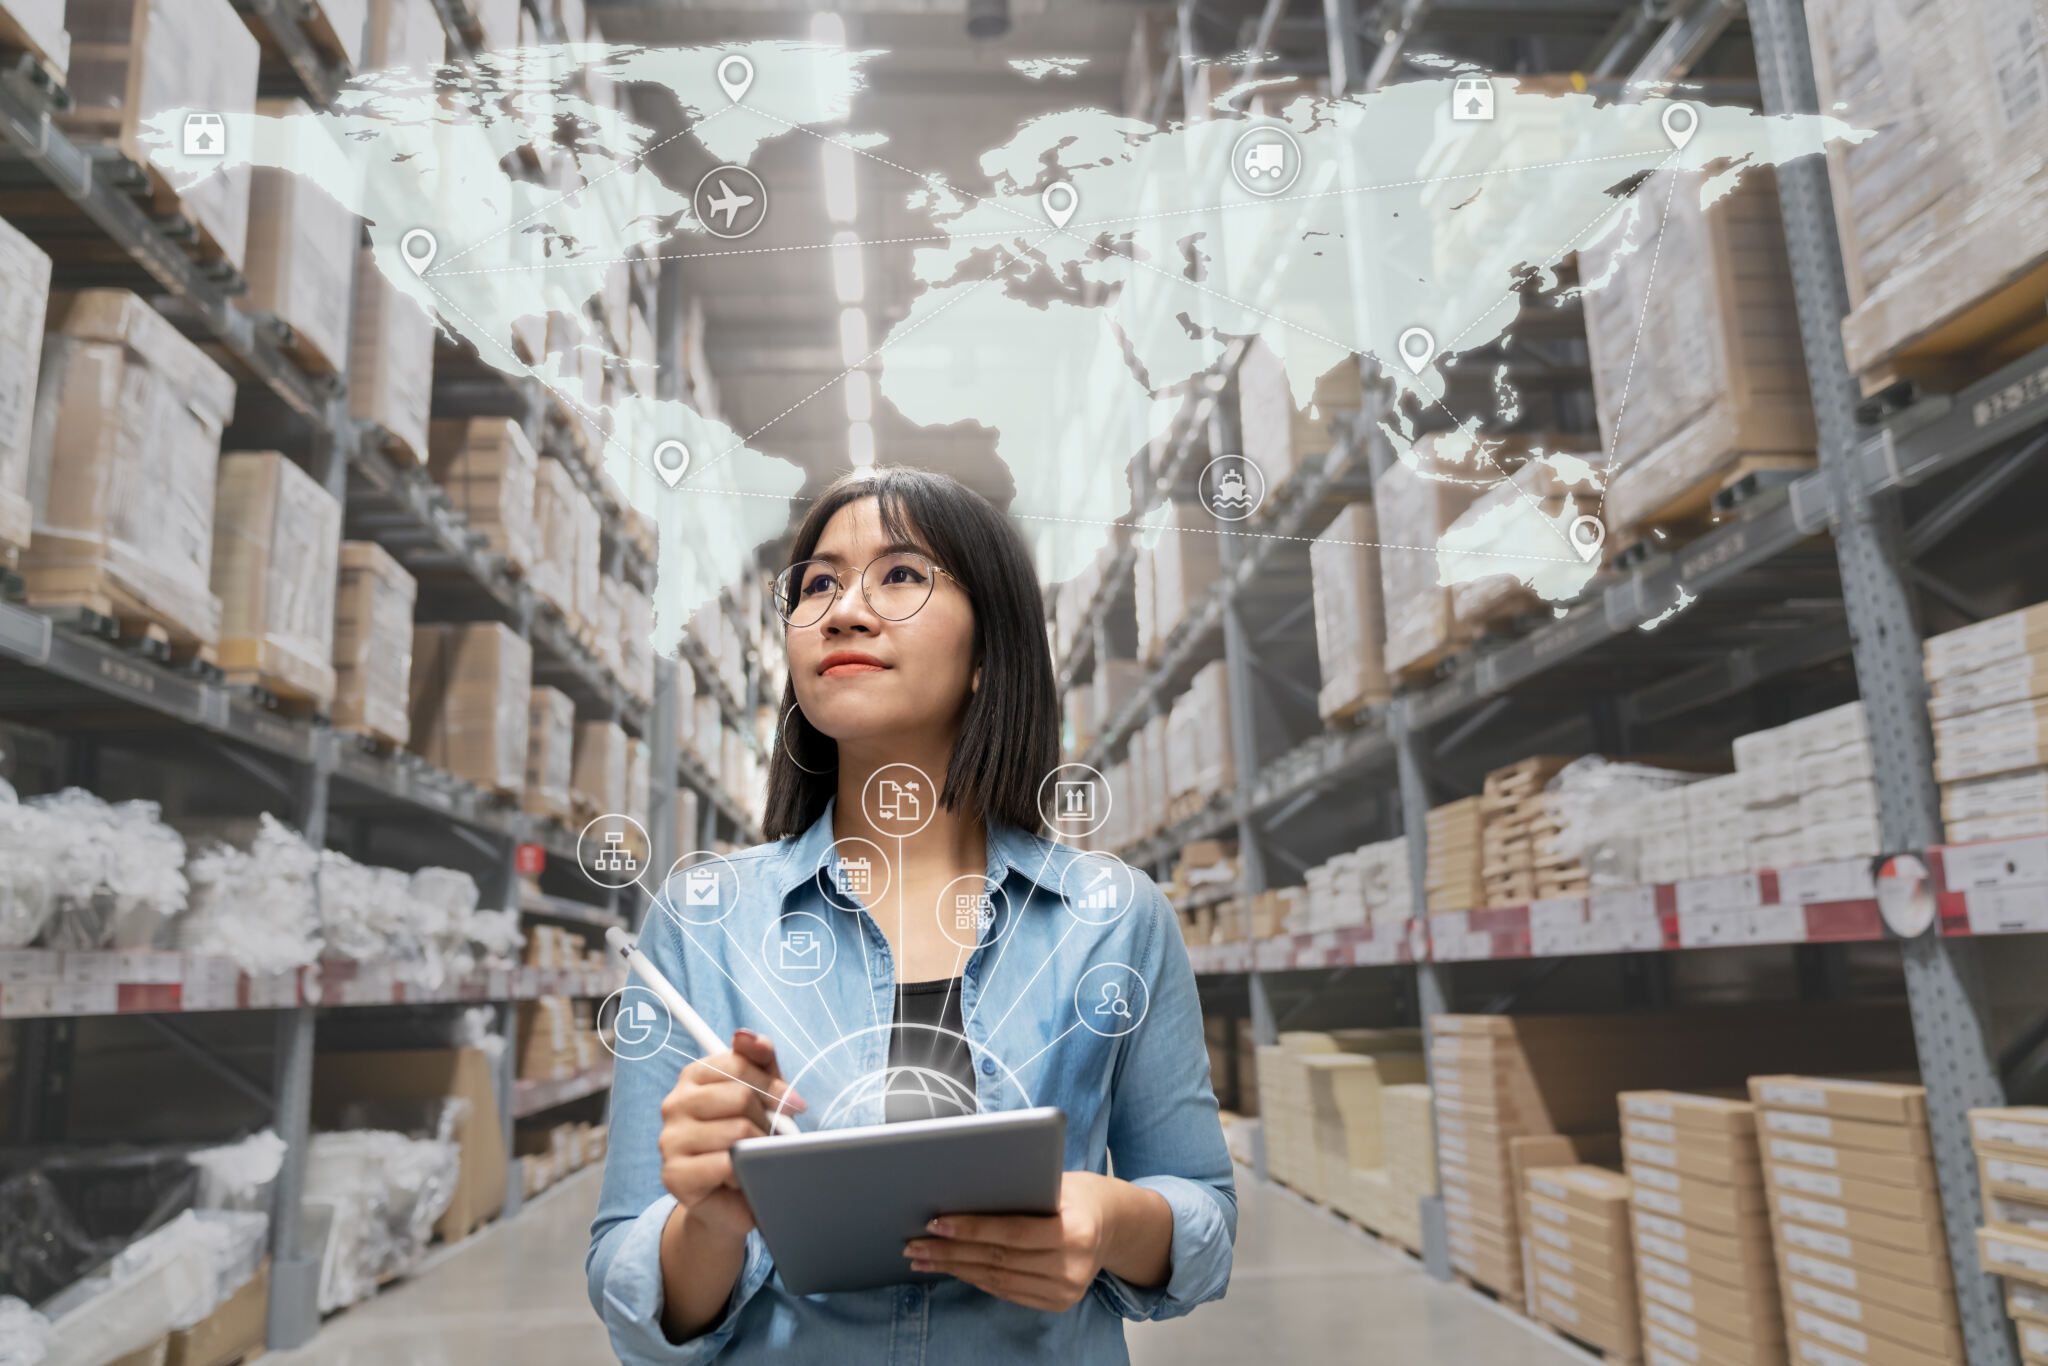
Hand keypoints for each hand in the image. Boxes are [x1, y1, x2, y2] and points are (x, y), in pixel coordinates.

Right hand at [658, 1029, 804, 1240]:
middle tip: (773, 1138)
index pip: (739, 1062)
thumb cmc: (748, 1141)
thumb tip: (745, 1035)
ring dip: (759, 1148)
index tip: (795, 1105)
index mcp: (693, 1076)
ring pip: (737, 1131)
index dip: (774, 1085)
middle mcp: (674, 1103)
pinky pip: (726, 1164)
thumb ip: (759, 1060)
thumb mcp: (762, 1095)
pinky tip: (743, 1178)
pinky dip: (745, 1173)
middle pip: (740, 1096)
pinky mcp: (674, 1174)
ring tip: (756, 1157)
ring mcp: (669, 1139)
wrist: (732, 1202)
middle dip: (768, 1120)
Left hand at [904, 1171, 1118, 1310]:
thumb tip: (960, 1192)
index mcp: (1075, 1231)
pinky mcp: (1058, 1303)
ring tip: (922, 1258)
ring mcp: (1066, 1290)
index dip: (971, 1228)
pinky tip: (952, 1269)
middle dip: (950, 1251)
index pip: (1012, 1232)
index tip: (935, 1222)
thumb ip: (1018, 1191)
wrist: (1114, 1225)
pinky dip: (976, 1279)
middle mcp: (1072, 1266)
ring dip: (955, 1268)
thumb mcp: (1056, 1182)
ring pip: (997, 1280)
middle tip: (914, 1243)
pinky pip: (1007, 1292)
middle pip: (998, 1259)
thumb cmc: (1077, 1194)